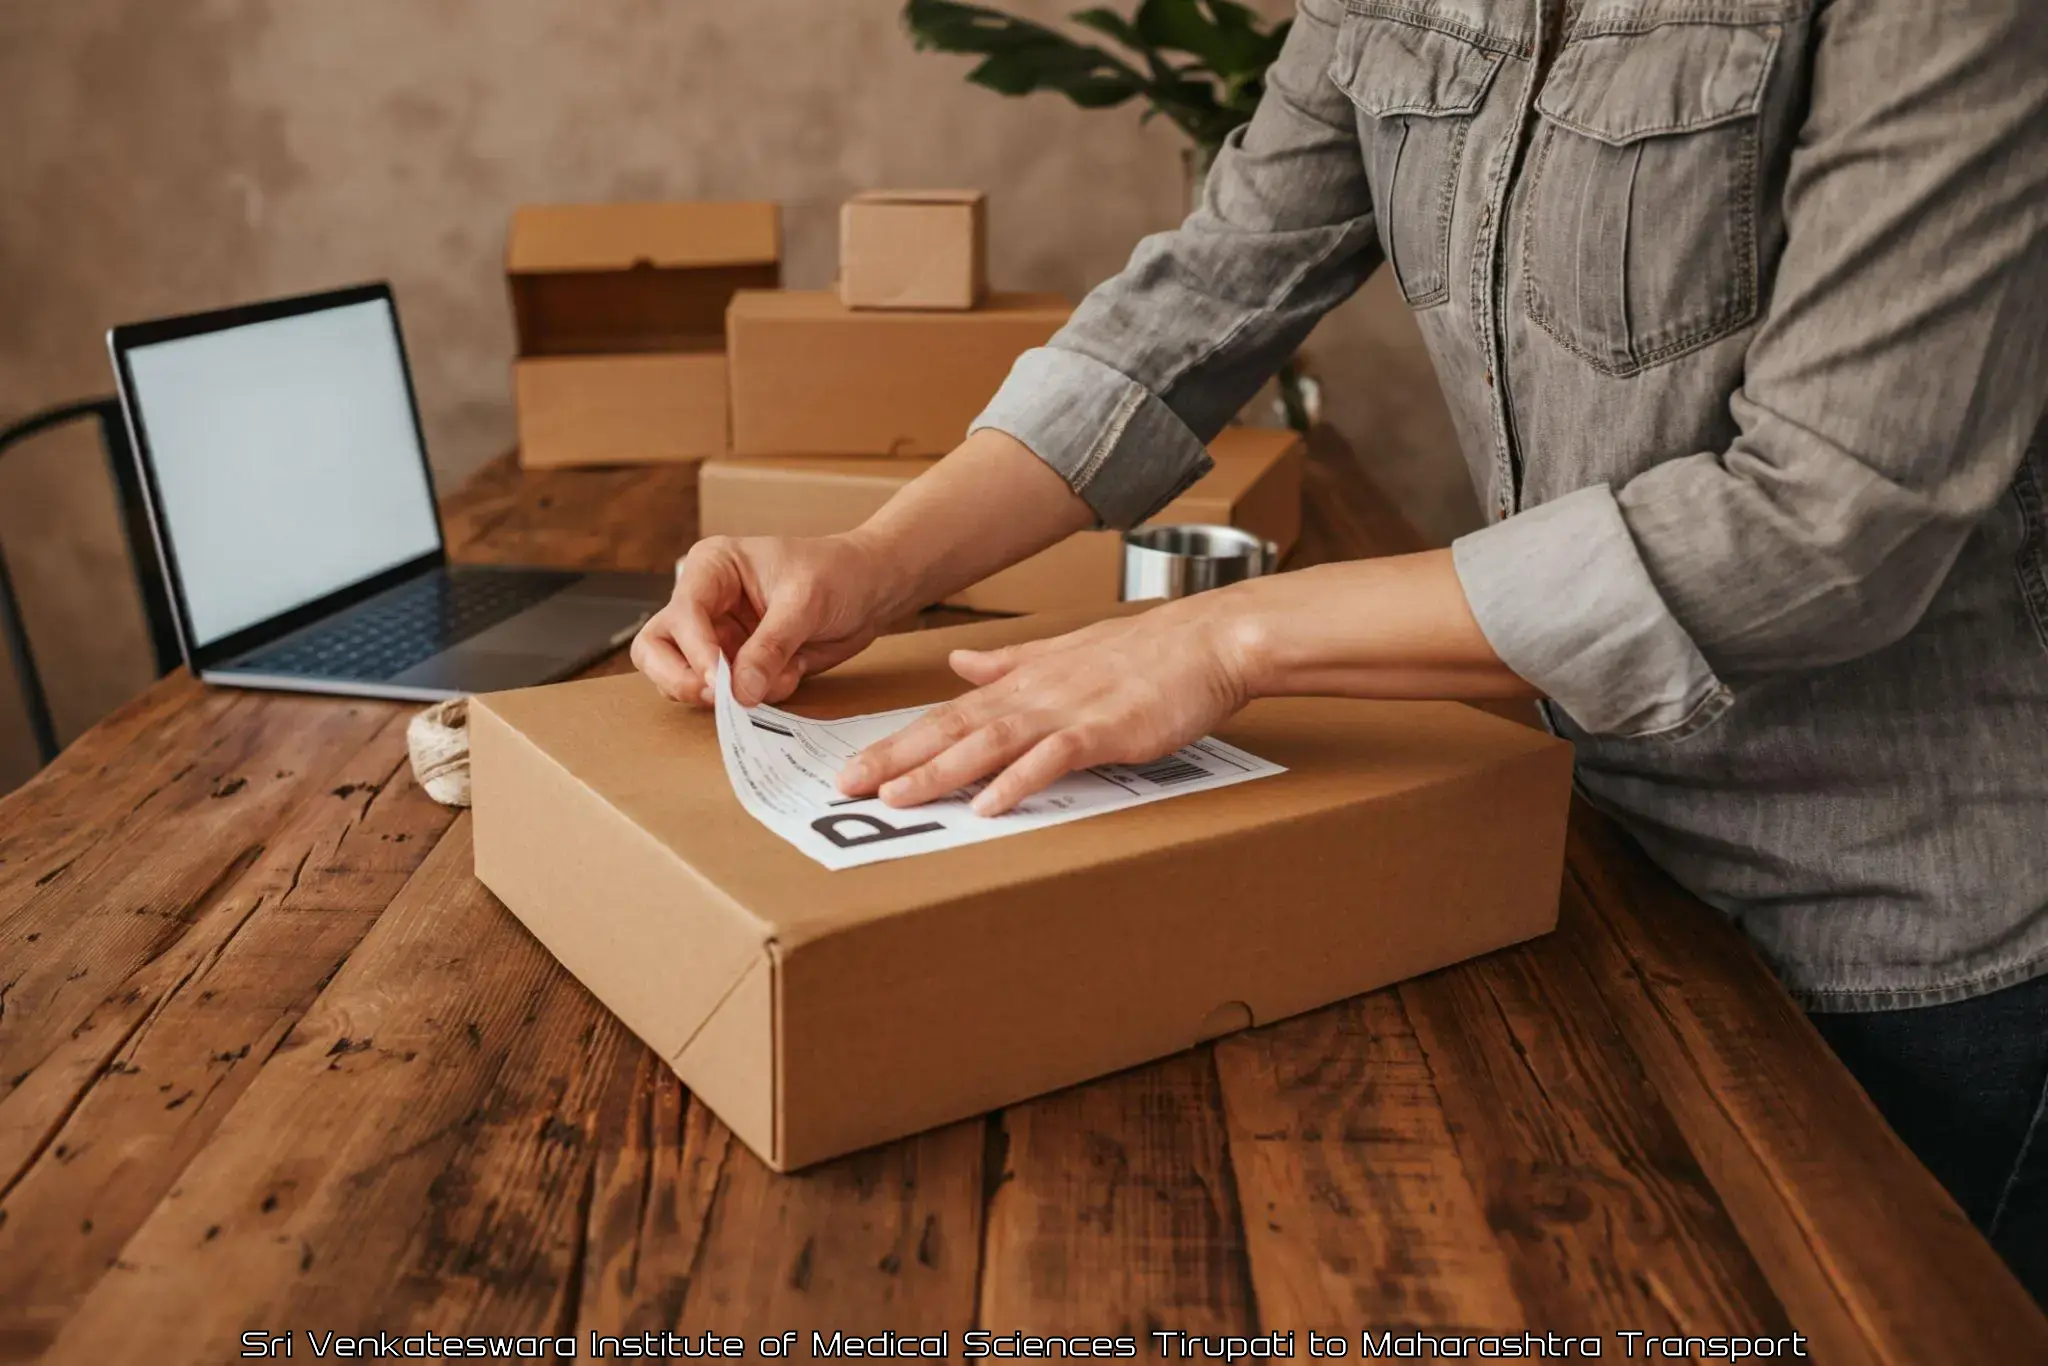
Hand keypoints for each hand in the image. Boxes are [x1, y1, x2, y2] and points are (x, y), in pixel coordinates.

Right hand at [631, 532, 900, 706]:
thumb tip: (740, 692)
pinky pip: (728, 696)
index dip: (695, 650)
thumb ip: (771, 646)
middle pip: (655, 649)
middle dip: (679, 678)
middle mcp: (705, 604)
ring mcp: (718, 638)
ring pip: (682, 678)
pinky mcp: (739, 666)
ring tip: (765, 684)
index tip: (719, 680)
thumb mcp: (806, 602)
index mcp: (712, 569)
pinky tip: (791, 674)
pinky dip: (755, 697)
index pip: (681, 613)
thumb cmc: (839, 573)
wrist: (872, 590)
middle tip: (717, 698)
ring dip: (719, 695)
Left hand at [836, 602, 1254, 816]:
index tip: (850, 766)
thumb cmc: (1146, 654)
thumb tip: (958, 665)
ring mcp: (1068, 711)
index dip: (896, 741)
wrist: (1208, 640)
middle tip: (845, 787)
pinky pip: (1053, 757)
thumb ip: (1008, 663)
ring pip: (989, 742)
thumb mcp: (1065, 653)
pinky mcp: (1106, 730)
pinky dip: (1019, 781)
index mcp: (1022, 683)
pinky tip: (989, 804)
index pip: (946, 715)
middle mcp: (1033, 695)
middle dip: (895, 758)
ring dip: (940, 771)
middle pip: (951, 728)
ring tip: (895, 796)